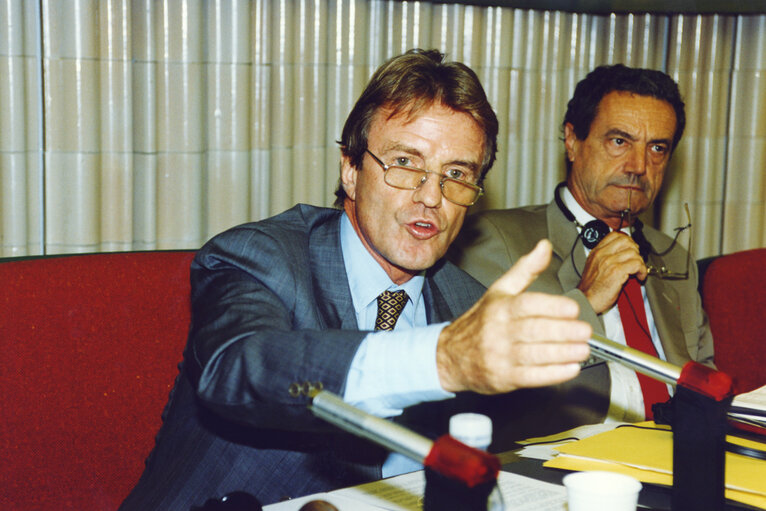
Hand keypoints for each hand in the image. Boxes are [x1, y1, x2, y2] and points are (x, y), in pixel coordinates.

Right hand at [436, 239, 591, 393]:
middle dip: (564, 332)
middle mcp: (499, 331)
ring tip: (583, 349)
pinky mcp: (504, 378)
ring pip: (536, 355)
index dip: (553, 307)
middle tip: (585, 332)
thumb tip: (544, 247)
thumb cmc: (480, 322)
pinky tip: (570, 368)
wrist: (450, 356)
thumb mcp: (500, 290)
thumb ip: (526, 269)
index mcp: (501, 307)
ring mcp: (500, 356)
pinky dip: (554, 374)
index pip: (528, 304)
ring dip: (564, 353)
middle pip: (535, 330)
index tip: (573, 309)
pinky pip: (532, 377)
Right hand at [577, 231, 647, 313]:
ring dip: (640, 262)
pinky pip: (636, 264)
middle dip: (635, 250)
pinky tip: (639, 277)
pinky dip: (642, 270)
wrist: (585, 300)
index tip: (631, 249)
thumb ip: (604, 258)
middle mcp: (602, 254)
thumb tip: (621, 254)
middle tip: (636, 260)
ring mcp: (609, 262)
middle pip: (626, 241)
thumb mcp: (593, 267)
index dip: (627, 241)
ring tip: (638, 271)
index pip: (615, 235)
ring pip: (634, 252)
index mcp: (596, 252)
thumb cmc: (590, 288)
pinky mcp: (617, 271)